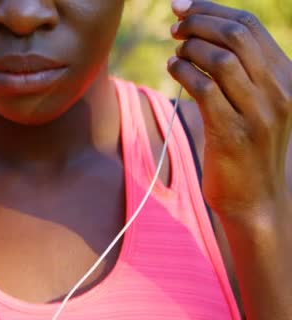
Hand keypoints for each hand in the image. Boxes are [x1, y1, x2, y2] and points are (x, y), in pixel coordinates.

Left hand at [167, 0, 291, 217]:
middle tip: (174, 27)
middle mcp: (280, 91)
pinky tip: (173, 69)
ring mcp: (258, 113)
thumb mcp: (259, 103)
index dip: (212, 9)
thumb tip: (204, 31)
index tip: (182, 6)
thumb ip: (243, 69)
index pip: (250, 25)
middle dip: (197, 23)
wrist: (257, 199)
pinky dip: (182, 71)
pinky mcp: (232, 133)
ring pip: (219, 58)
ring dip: (188, 49)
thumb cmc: (250, 147)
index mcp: (288, 77)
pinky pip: (203, 88)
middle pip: (235, 35)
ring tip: (176, 53)